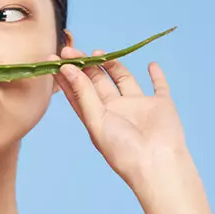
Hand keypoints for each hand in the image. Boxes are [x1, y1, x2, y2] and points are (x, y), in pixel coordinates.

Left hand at [51, 46, 188, 187]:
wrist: (156, 163)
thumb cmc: (122, 148)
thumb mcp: (96, 120)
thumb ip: (84, 94)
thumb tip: (67, 69)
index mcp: (98, 117)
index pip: (78, 93)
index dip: (66, 77)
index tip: (54, 59)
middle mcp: (116, 110)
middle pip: (98, 82)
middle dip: (85, 66)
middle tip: (72, 50)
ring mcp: (139, 107)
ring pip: (124, 80)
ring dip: (113, 65)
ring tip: (99, 52)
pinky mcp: (161, 105)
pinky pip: (160, 86)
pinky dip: (157, 76)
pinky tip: (151, 65)